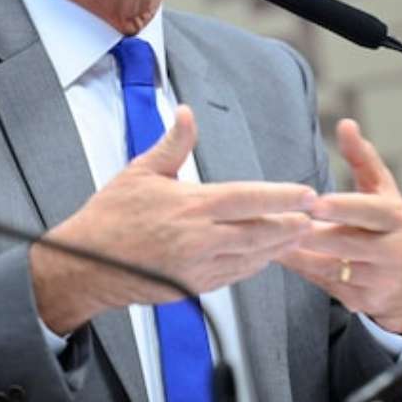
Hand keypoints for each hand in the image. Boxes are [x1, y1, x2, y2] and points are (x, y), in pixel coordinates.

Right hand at [30, 105, 315, 334]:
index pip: (248, 199)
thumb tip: (188, 113)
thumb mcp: (140, 172)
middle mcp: (198, 239)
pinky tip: (267, 256)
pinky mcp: (193, 287)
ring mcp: (197, 267)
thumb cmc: (109, 216)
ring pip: (252, 257)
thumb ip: (173, 144)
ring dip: (279, 247)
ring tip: (301, 235)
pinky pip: (234, 276)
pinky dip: (255, 265)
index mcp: (190, 206)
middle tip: (316, 217)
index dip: (281, 197)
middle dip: (291, 225)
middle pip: (260, 232)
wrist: (84, 266)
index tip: (306, 194)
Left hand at [278, 119, 401, 334]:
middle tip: (284, 222)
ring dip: (300, 253)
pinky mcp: (361, 301)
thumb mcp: (384, 193)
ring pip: (331, 266)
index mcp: (396, 218)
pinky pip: (326, 284)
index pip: (368, 211)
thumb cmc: (393, 229)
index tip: (316, 202)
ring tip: (271, 238)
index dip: (342, 207)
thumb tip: (345, 124)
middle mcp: (391, 250)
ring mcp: (377, 279)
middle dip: (314, 234)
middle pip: (346, 242)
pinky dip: (303, 269)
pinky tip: (279, 256)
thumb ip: (362, 159)